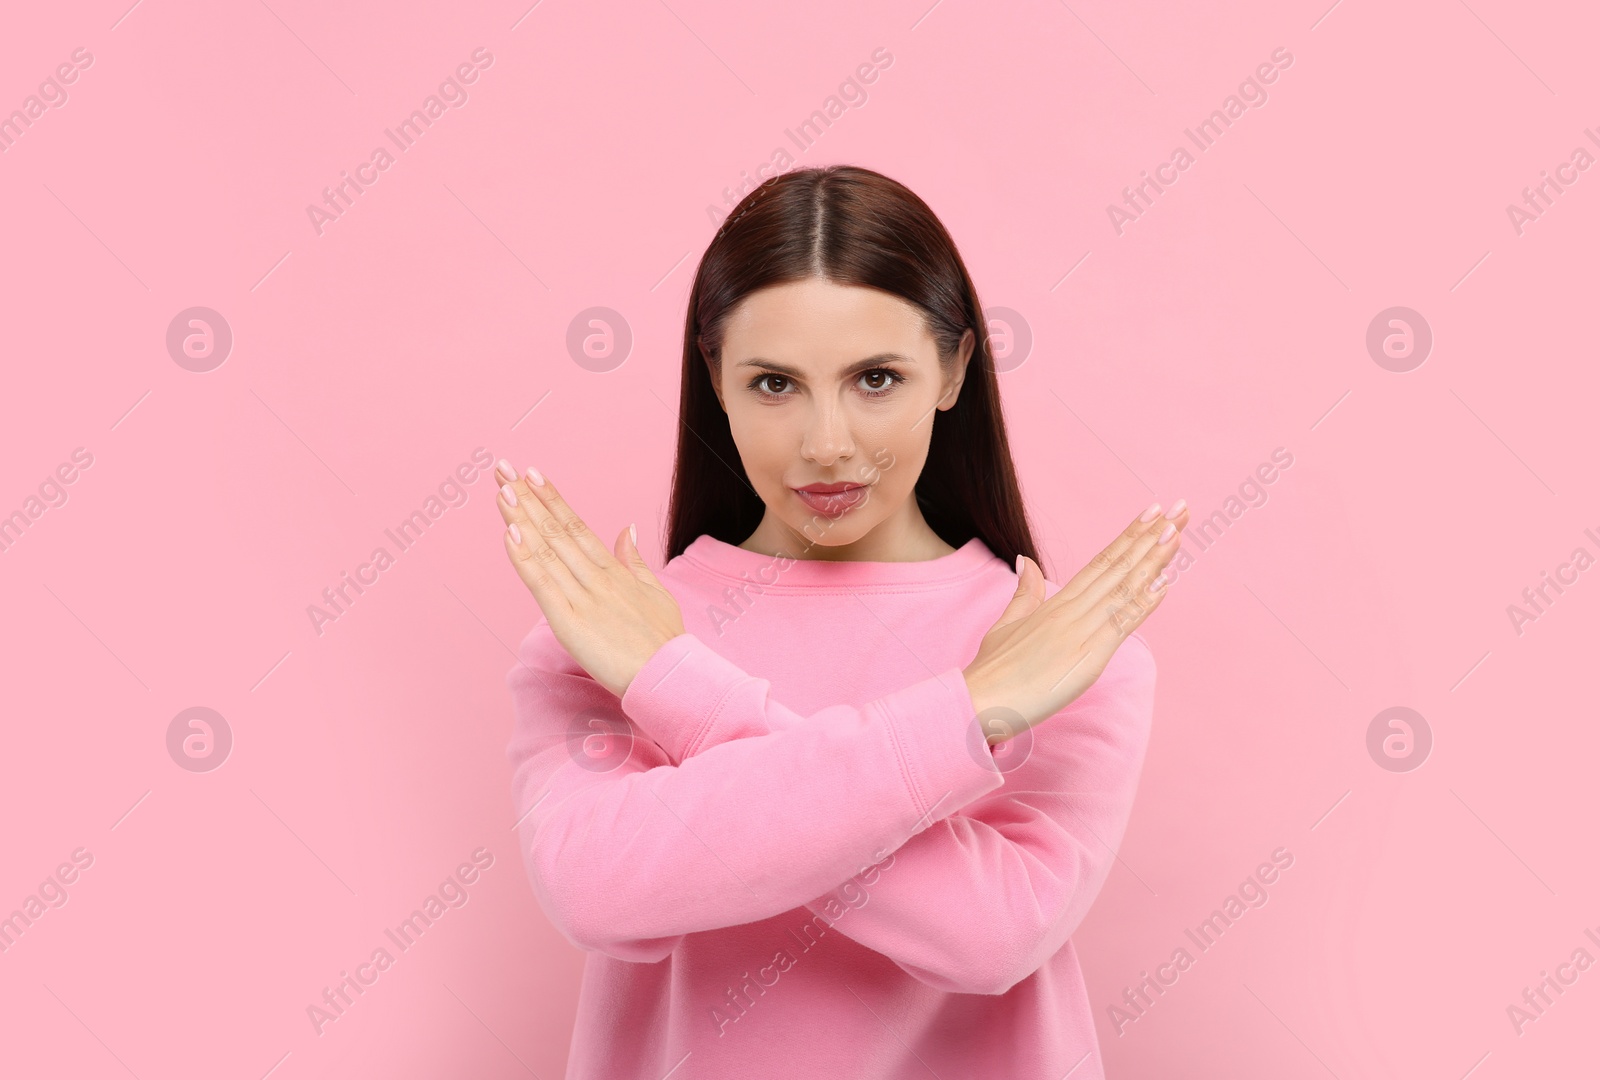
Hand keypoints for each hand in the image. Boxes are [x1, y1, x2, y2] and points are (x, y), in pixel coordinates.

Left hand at [495, 461, 685, 698]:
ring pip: (548, 551)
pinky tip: (510, 535)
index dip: (553, 499)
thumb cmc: (664, 641)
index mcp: (614, 571)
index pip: (577, 526)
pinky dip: (526, 559)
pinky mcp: (570, 622)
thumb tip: (627, 528)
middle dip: (529, 499)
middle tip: (504, 469)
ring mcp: (583, 598)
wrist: (670, 675)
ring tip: (503, 491)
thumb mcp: (655, 592)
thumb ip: (634, 560)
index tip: (533, 474)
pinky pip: (543, 585)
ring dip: (522, 520)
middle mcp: (597, 577)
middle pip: (557, 531)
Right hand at [962, 502, 1188, 739]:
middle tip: (1179, 509)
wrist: (978, 699)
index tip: (1152, 513)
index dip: (1128, 537)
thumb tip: (1025, 561)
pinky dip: (1143, 602)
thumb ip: (1024, 593)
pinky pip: (1120, 624)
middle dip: (1151, 537)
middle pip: (1117, 566)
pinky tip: (1163, 582)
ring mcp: (1080, 630)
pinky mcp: (1087, 656)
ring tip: (1176, 531)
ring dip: (1153, 560)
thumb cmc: (991, 670)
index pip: (1100, 562)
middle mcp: (1071, 610)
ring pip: (1123, 588)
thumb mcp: (1006, 624)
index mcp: (1056, 603)